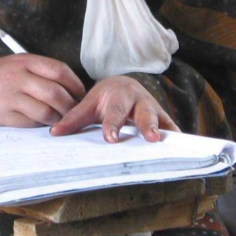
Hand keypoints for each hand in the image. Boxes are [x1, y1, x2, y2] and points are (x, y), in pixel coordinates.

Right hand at [0, 54, 85, 126]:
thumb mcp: (14, 66)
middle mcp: (18, 76)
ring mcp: (10, 95)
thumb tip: (69, 86)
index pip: (59, 70)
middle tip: (76, 112)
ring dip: (59, 118)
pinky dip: (42, 125)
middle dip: (71, 105)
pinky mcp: (4, 114)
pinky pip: (31, 122)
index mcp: (24, 61)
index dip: (76, 84)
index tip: (82, 94)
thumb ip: (38, 72)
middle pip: (56, 92)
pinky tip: (44, 125)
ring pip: (46, 110)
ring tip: (61, 121)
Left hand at [50, 75, 179, 142]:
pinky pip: (172, 128)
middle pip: (143, 113)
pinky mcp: (164, 119)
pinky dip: (176, 137)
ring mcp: (153, 110)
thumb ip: (73, 118)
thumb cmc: (105, 98)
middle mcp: (139, 101)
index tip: (110, 138)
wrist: (124, 84)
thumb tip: (53, 133)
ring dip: (164, 131)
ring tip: (167, 144)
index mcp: (119, 96)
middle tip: (150, 138)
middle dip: (146, 125)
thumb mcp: (89, 105)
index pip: (115, 112)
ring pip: (160, 120)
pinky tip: (182, 150)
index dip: (113, 125)